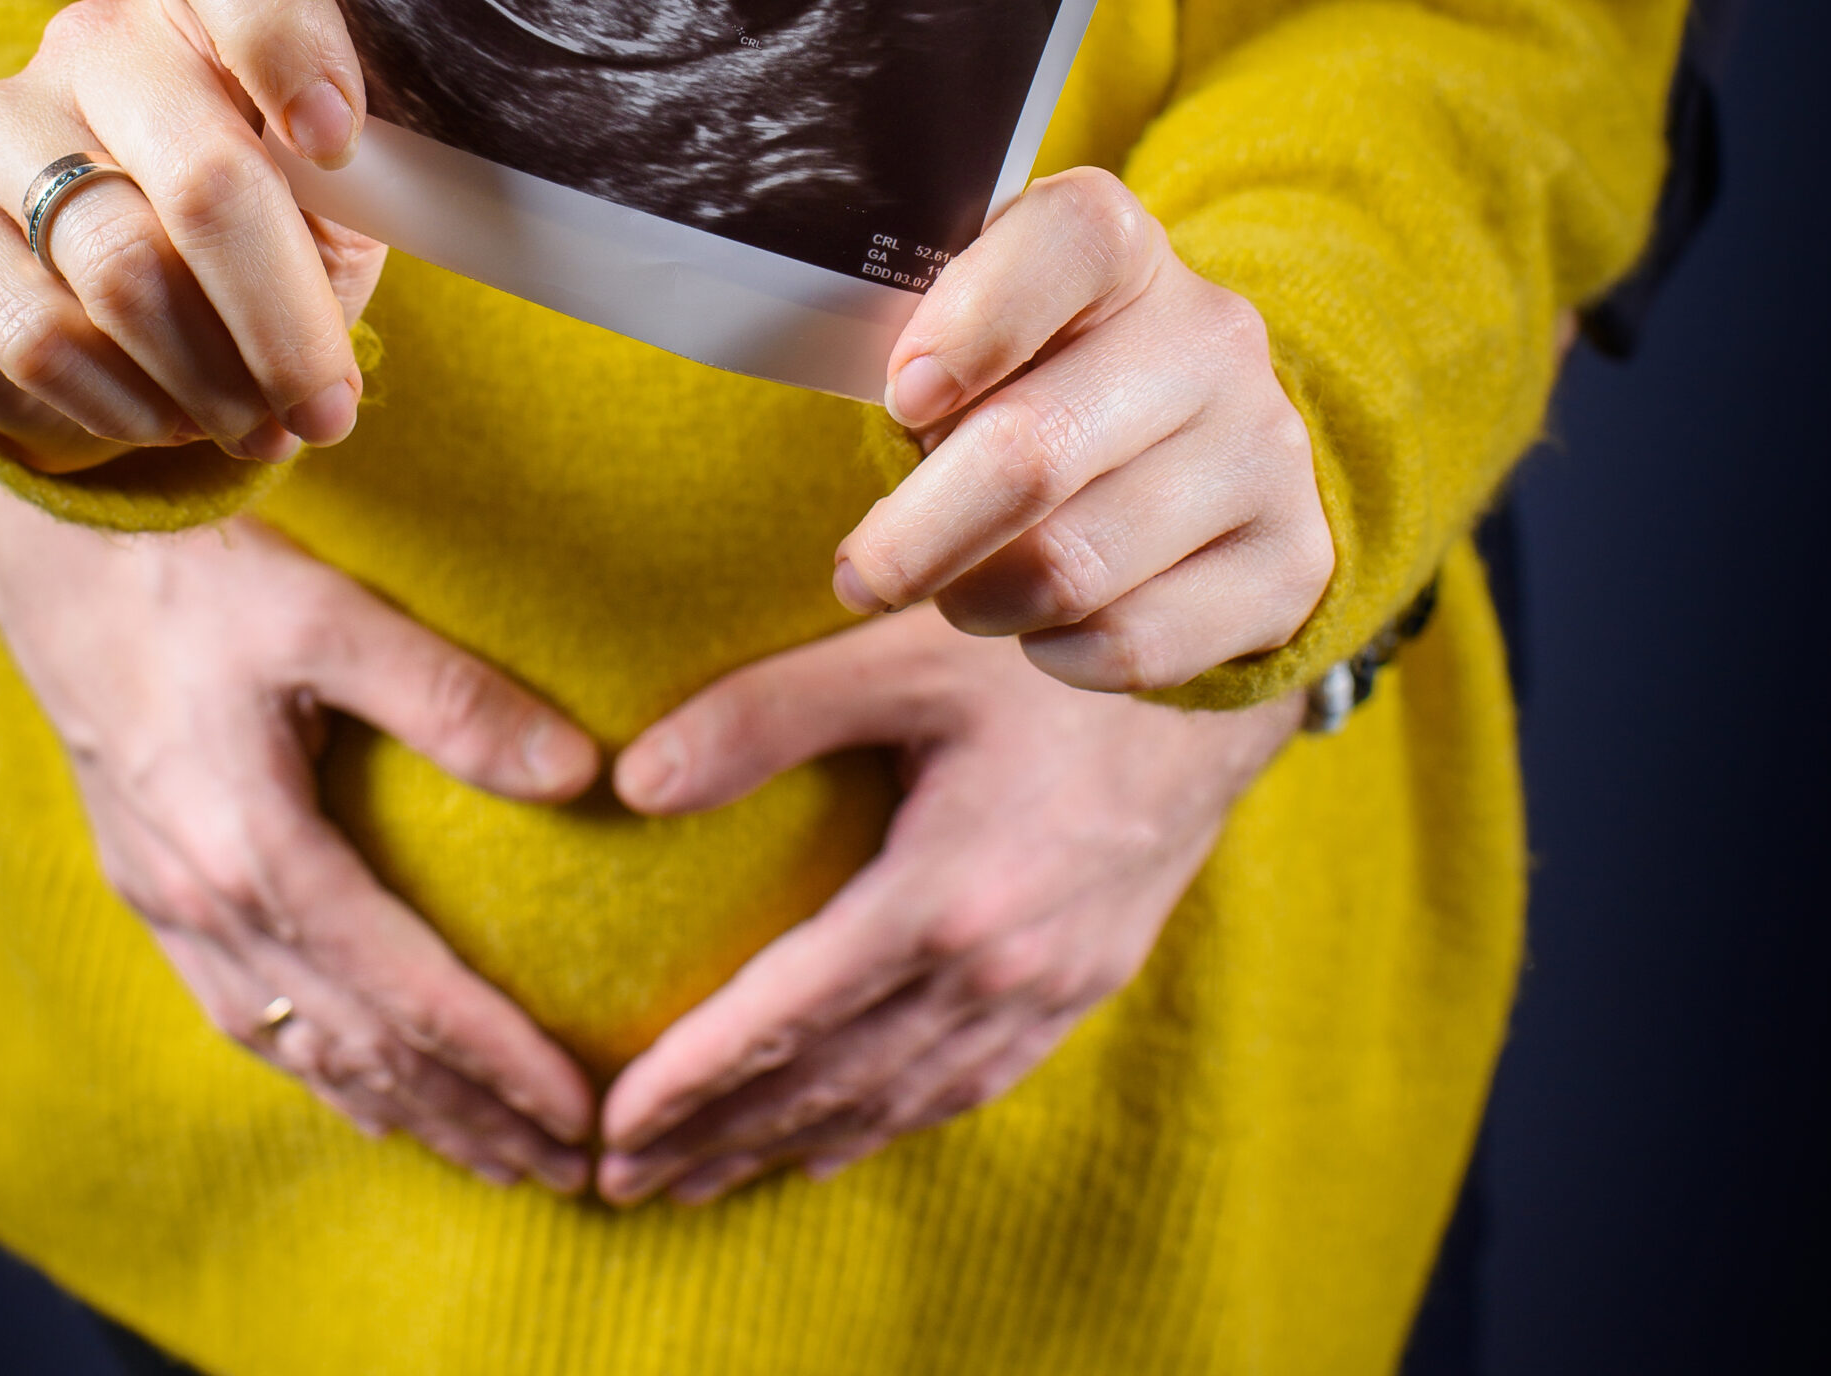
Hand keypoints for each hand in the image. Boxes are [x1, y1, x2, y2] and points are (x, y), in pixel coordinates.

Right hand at [0, 0, 384, 473]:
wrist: (118, 321)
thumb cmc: (265, 227)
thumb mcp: (333, 199)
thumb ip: (358, 183)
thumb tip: (384, 201)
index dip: (284, 32)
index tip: (338, 140)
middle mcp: (94, 42)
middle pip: (203, 172)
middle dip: (283, 316)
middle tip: (329, 408)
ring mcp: (1, 126)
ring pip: (126, 273)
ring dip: (215, 378)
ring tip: (264, 428)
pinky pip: (45, 336)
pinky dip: (132, 403)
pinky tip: (170, 419)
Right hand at [0, 466, 600, 1188]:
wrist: (53, 540)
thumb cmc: (193, 567)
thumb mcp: (327, 616)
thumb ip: (451, 698)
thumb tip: (582, 770)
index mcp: (253, 849)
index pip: (406, 996)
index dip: (498, 1064)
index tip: (581, 1115)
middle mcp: (203, 901)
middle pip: (355, 1050)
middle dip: (463, 1118)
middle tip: (563, 1171)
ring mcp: (166, 897)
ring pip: (296, 1046)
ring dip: (395, 1109)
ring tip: (483, 1152)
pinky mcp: (147, 875)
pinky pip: (242, 1011)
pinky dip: (315, 1065)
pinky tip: (355, 1080)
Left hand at [595, 604, 1301, 1203]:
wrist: (1221, 675)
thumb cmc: (1049, 647)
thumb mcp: (902, 656)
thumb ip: (764, 715)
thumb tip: (632, 779)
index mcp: (949, 895)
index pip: (788, 1017)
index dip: (693, 1080)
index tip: (609, 1127)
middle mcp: (1002, 967)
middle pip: (832, 1081)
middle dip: (719, 1137)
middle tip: (618, 1183)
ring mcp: (1054, 984)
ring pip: (898, 1098)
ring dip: (790, 1145)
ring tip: (698, 1179)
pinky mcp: (1089, 977)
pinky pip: (970, 1083)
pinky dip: (889, 1124)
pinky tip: (835, 1143)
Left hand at [833, 168, 1334, 693]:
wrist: (1209, 442)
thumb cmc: (1043, 376)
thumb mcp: (984, 325)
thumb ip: (921, 342)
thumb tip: (853, 396)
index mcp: (1121, 246)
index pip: (1063, 242)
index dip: (969, 323)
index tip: (901, 396)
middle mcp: (1209, 335)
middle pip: (1034, 452)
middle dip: (916, 536)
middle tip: (861, 573)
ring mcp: (1263, 448)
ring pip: (1073, 567)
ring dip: (978, 599)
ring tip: (955, 589)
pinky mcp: (1292, 560)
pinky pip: (1134, 644)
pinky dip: (1056, 652)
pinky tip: (1041, 624)